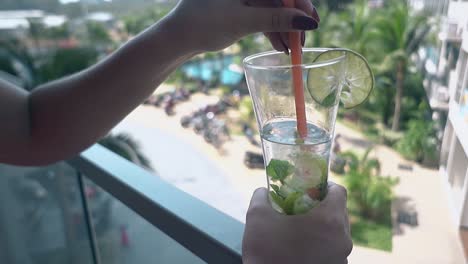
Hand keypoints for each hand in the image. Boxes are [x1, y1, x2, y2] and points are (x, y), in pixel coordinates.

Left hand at [164, 0, 318, 52]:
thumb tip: (308, 22)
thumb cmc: (205, 24)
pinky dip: (270, 29)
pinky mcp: (238, 5)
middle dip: (292, 19)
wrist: (178, 36)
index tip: (312, 22)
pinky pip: (261, 14)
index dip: (300, 3)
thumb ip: (276, 20)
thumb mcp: (242, 22)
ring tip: (291, 49)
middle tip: (303, 40)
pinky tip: (279, 45)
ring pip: (271, 8)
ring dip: (282, 28)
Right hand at [242, 182, 351, 263]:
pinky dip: (322, 245)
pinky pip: (333, 251)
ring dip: (323, 228)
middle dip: (322, 207)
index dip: (326, 186)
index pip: (340, 192)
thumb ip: (261, 197)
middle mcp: (343, 239)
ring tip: (300, 230)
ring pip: (337, 233)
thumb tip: (263, 191)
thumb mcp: (257, 217)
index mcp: (329, 220)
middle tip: (302, 207)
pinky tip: (302, 248)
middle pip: (340, 212)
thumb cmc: (265, 252)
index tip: (311, 188)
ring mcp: (341, 258)